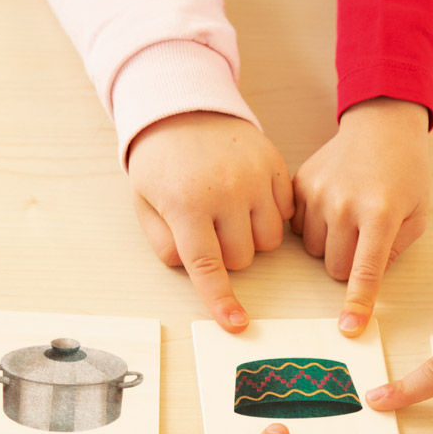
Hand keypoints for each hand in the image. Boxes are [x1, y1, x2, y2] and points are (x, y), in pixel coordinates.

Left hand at [128, 112, 292, 332]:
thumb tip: (195, 270)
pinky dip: (271, 214)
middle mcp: (226, 191)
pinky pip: (287, 212)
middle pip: (243, 258)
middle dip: (228, 254)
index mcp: (187, 204)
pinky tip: (249, 196)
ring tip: (231, 212)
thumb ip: (165, 245)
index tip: (236, 324)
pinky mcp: (276, 165)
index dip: (221, 300)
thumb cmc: (160, 163)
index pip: (208, 265)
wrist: (182, 110)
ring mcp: (255, 176)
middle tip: (209, 227)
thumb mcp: (145, 205)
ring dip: (252, 237)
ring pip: (270, 240)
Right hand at [292, 97, 429, 336]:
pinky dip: (314, 225)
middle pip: (335, 268)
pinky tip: (332, 204)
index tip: (349, 327)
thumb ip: (395, 252)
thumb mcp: (416, 215)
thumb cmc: (406, 173)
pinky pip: (297, 228)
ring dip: (330, 245)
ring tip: (349, 216)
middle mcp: (344, 205)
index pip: (365, 271)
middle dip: (349, 264)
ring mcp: (317, 193)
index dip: (358, 303)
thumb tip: (366, 282)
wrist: (381, 127)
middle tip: (365, 237)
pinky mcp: (299, 185)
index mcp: (380, 214)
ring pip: (313, 251)